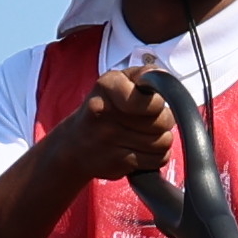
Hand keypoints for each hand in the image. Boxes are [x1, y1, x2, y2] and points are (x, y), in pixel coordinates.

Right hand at [50, 73, 183, 188]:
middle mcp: (106, 112)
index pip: (152, 100)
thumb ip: (143, 74)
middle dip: (163, 121)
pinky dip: (156, 157)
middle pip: (162, 122)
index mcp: (108, 86)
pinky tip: (142, 149)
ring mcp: (110, 140)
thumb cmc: (102, 109)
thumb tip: (165, 77)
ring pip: (163, 143)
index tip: (154, 104)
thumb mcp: (116, 81)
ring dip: (161, 140)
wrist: (73, 144)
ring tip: (146, 135)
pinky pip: (157, 160)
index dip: (159, 103)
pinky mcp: (117, 162)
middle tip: (151, 120)